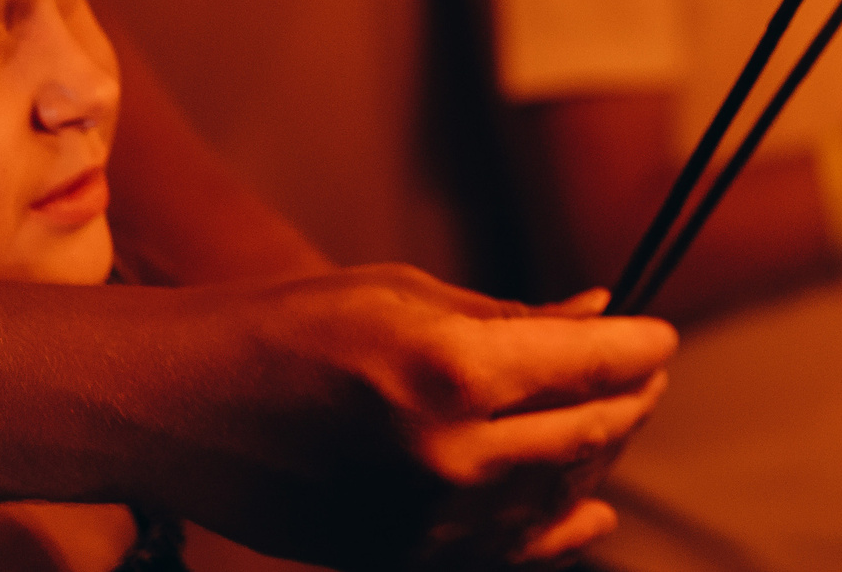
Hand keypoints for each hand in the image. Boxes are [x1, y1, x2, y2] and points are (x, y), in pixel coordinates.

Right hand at [185, 265, 674, 568]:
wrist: (180, 404)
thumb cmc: (291, 325)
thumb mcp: (408, 295)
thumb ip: (512, 318)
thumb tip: (599, 315)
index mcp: (453, 370)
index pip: (591, 365)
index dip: (642, 348)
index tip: (661, 335)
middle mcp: (449, 455)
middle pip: (587, 434)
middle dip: (631, 400)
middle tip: (646, 376)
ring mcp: (424, 521)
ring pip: (555, 496)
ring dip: (597, 459)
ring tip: (612, 425)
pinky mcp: (396, 560)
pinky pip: (504, 550)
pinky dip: (555, 529)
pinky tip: (589, 513)